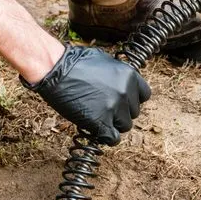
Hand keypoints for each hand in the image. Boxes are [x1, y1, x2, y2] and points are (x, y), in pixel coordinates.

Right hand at [22, 46, 150, 145]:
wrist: (56, 69)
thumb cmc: (75, 62)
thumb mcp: (105, 61)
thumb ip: (118, 74)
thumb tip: (122, 83)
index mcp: (130, 75)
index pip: (144, 95)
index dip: (132, 100)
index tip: (121, 101)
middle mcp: (126, 92)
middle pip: (133, 112)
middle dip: (120, 112)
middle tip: (104, 109)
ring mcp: (114, 108)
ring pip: (124, 126)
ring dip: (113, 124)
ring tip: (97, 117)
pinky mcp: (101, 122)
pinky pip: (112, 138)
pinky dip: (105, 137)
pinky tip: (96, 130)